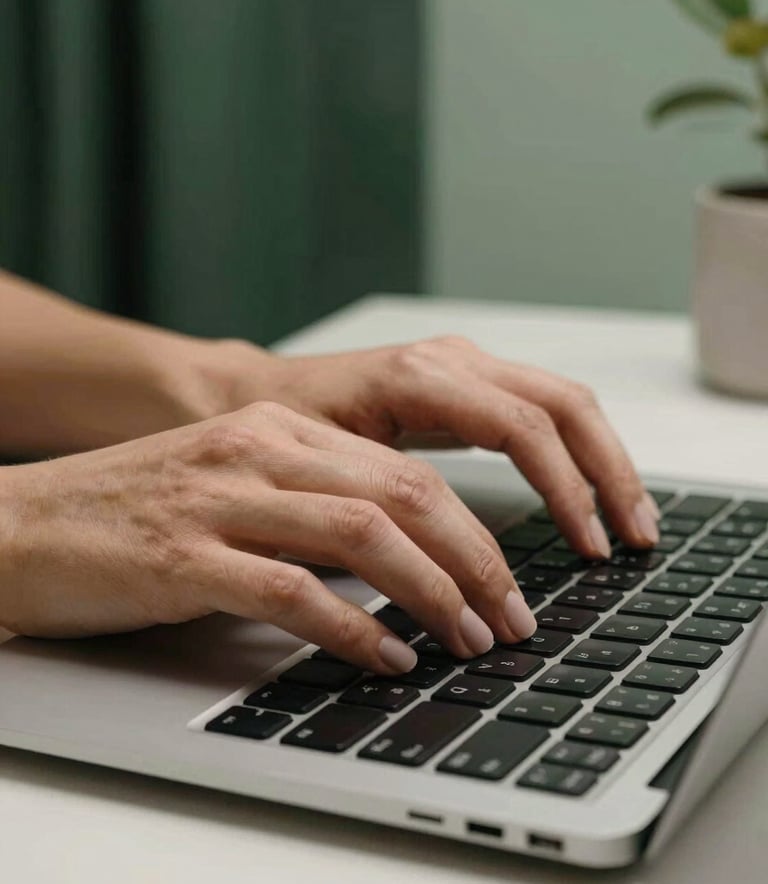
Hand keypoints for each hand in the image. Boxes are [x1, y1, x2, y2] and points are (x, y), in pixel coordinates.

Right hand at [0, 402, 539, 671]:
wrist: (21, 523)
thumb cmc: (134, 511)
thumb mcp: (237, 484)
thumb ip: (312, 504)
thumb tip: (403, 558)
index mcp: (279, 430)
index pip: (406, 469)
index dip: (472, 529)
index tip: (505, 581)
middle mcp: (258, 451)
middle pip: (404, 493)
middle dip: (474, 561)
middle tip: (509, 617)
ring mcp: (221, 499)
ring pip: (363, 534)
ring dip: (431, 593)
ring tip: (467, 640)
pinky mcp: (184, 556)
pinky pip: (292, 590)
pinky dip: (351, 629)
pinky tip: (385, 658)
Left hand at [206, 335, 659, 553]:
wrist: (251, 396)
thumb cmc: (279, 434)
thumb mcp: (326, 472)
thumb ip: (387, 512)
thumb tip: (444, 581)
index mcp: (420, 378)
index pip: (525, 427)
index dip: (567, 490)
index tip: (589, 548)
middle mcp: (451, 361)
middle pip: (564, 405)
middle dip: (607, 473)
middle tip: (634, 539)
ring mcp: (461, 364)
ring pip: (562, 401)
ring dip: (602, 460)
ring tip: (629, 521)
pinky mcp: (462, 381)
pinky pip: (539, 407)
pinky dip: (573, 450)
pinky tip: (585, 491)